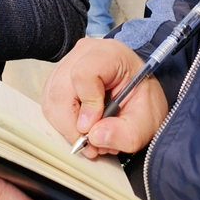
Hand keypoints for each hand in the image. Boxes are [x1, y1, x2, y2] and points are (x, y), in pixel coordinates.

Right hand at [42, 37, 167, 157]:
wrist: (138, 88)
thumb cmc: (143, 97)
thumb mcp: (148, 119)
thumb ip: (127, 132)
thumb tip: (94, 137)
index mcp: (109, 55)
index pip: (84, 74)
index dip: (87, 105)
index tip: (95, 127)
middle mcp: (82, 54)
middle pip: (60, 91)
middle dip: (72, 125)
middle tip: (91, 145)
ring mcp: (66, 64)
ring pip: (51, 100)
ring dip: (66, 126)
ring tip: (90, 137)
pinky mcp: (57, 78)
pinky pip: (50, 104)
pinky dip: (63, 122)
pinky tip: (82, 127)